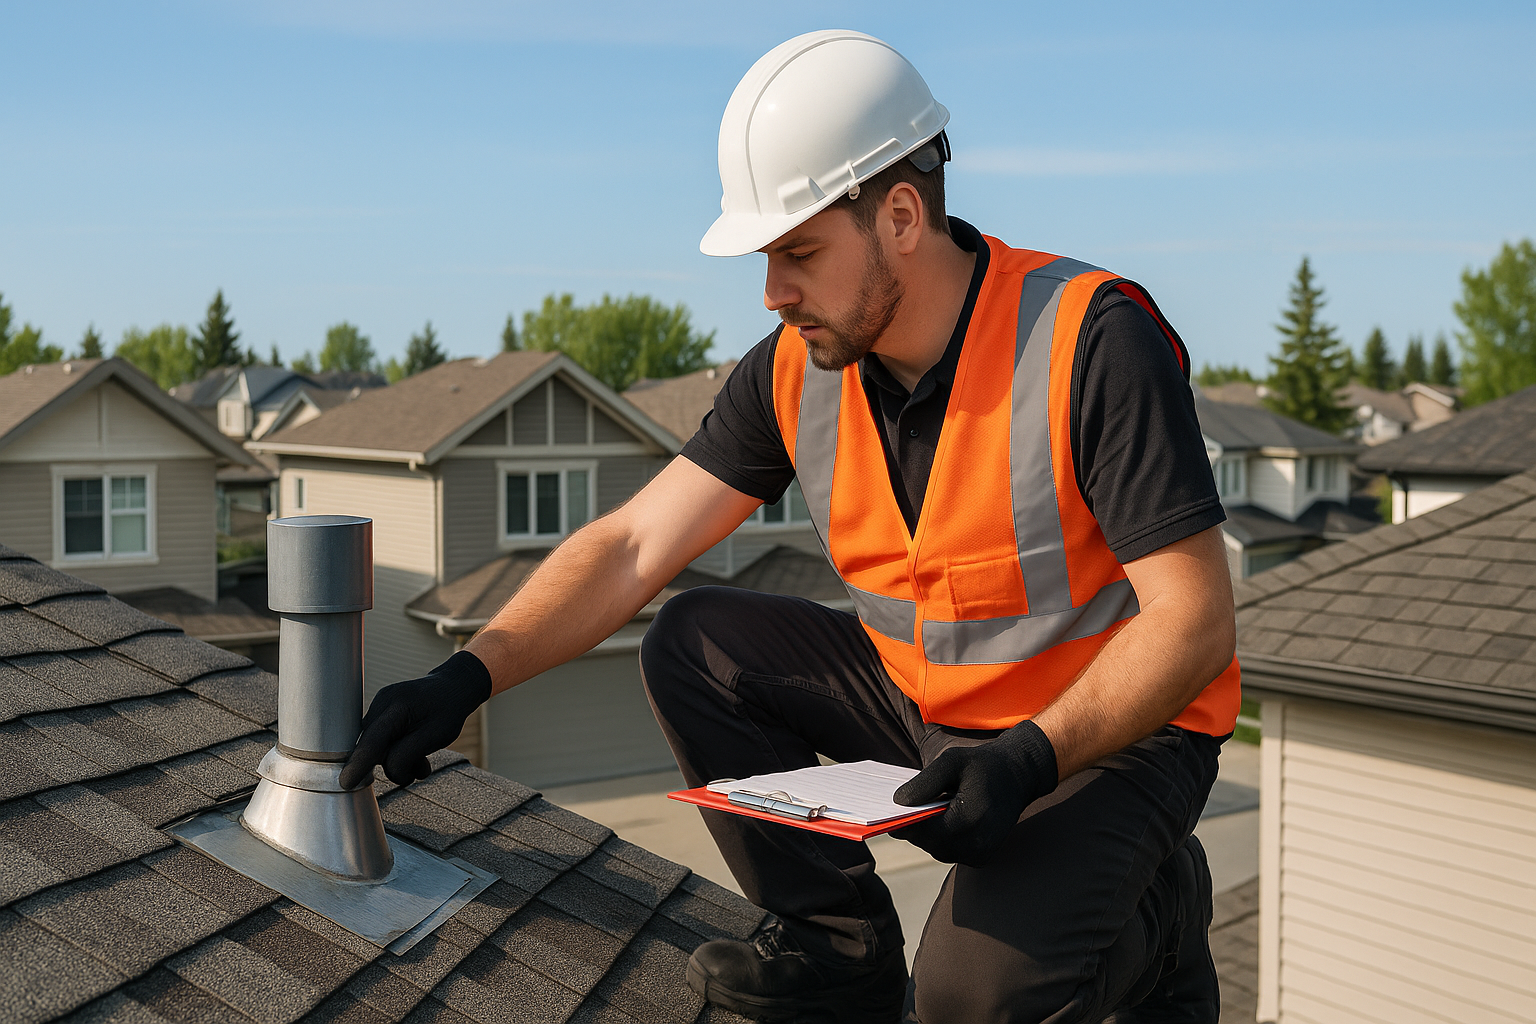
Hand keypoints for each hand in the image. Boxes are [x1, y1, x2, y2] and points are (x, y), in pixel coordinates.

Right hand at [338, 650, 492, 788]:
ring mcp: (379, 706)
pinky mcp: (380, 712)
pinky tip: (415, 752)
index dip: (358, 765)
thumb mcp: (436, 736)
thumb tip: (389, 772)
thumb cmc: (448, 711)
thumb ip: (408, 755)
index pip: (373, 742)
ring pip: (378, 746)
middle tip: (421, 768)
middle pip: (373, 747)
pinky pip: (381, 740)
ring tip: (423, 760)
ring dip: (399, 759)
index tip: (346, 783)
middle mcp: (382, 703)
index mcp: (398, 706)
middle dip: (395, 764)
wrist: (452, 687)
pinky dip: (396, 750)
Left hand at [891, 720, 1057, 865]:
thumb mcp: (952, 761)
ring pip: (936, 848)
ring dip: (926, 831)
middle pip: (927, 842)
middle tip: (897, 809)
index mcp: (969, 820)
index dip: (902, 821)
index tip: (883, 812)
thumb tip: (898, 802)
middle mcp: (976, 844)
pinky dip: (940, 836)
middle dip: (913, 825)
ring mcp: (979, 854)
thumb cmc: (983, 764)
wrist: (1019, 776)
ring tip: (920, 809)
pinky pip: (949, 850)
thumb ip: (925, 781)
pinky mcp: (980, 858)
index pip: (922, 830)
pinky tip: (939, 816)